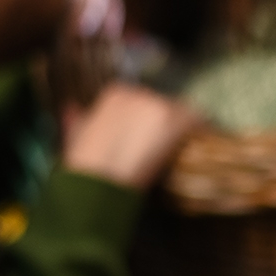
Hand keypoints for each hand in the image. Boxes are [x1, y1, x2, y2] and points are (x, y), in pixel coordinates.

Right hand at [62, 83, 202, 188]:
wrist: (98, 181)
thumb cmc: (84, 165)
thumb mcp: (74, 135)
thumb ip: (76, 118)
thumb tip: (71, 108)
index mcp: (114, 94)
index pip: (142, 98)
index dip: (150, 117)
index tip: (153, 133)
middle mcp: (137, 94)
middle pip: (163, 103)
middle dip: (167, 123)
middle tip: (171, 143)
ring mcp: (157, 105)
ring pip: (182, 111)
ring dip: (185, 127)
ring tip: (190, 145)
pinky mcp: (173, 121)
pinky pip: (197, 119)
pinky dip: (202, 129)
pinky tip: (204, 141)